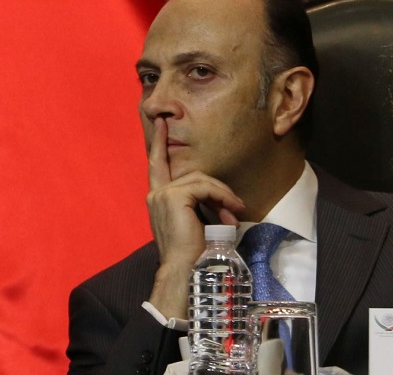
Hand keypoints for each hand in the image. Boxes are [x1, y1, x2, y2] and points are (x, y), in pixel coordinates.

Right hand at [146, 118, 244, 318]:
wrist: (185, 270)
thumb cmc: (193, 252)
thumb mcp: (196, 221)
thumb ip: (200, 203)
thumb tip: (223, 198)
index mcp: (158, 199)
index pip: (157, 165)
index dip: (159, 143)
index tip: (161, 122)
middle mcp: (156, 194)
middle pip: (193, 174)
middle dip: (217, 188)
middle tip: (237, 208)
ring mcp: (162, 194)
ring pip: (201, 179)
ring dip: (223, 196)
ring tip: (234, 215)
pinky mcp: (174, 196)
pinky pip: (204, 186)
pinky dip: (221, 197)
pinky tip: (230, 213)